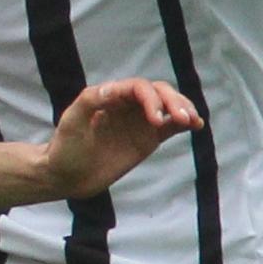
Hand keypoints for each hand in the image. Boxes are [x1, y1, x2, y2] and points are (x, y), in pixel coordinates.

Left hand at [38, 76, 198, 196]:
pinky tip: (196, 125)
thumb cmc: (66, 147)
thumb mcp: (71, 121)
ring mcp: (139, 121)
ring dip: (183, 109)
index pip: (139, 88)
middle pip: (159, 92)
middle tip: (184, 119)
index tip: (156, 119)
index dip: (152, 99)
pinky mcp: (147, 138)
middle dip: (174, 102)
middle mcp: (128, 104)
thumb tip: (113, 88)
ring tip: (193, 121)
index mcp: (111, 95)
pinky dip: (184, 123)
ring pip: (168, 106)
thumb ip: (90, 101)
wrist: (66, 176)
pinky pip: (170, 126)